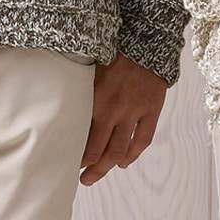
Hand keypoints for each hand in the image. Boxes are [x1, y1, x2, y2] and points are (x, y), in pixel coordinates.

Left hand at [79, 52, 167, 185]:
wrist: (147, 41)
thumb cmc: (117, 52)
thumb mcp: (92, 69)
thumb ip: (82, 90)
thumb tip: (66, 106)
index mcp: (97, 100)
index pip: (82, 139)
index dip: (75, 155)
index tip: (69, 160)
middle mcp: (114, 110)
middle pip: (99, 151)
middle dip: (89, 169)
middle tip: (83, 178)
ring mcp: (135, 112)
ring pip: (120, 150)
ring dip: (107, 167)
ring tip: (97, 175)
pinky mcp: (152, 109)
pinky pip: (143, 139)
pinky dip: (134, 154)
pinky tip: (125, 161)